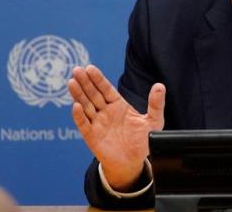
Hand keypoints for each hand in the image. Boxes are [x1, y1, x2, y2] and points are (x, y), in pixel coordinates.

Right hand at [68, 65, 165, 190]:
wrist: (135, 162)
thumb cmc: (144, 141)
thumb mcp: (154, 121)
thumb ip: (156, 104)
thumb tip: (160, 86)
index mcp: (119, 105)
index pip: (106, 89)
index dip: (98, 79)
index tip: (90, 68)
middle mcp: (106, 112)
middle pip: (93, 94)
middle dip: (85, 82)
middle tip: (77, 70)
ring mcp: (98, 123)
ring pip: (86, 106)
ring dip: (78, 95)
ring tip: (72, 82)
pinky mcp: (92, 137)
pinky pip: (84, 125)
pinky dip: (79, 116)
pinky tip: (76, 106)